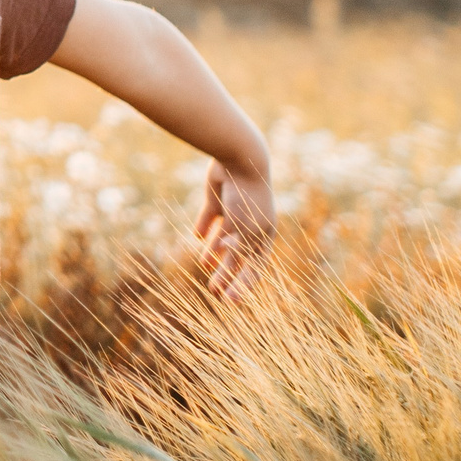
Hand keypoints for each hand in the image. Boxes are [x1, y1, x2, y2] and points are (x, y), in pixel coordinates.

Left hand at [193, 157, 273, 300]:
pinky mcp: (217, 199)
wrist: (238, 159)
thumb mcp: (244, 229)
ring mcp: (234, 211)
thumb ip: (236, 251)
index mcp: (263, 234)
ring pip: (223, 238)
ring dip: (214, 253)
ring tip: (204, 266)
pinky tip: (197, 237)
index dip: (244, 284)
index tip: (231, 301)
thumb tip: (224, 269)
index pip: (256, 266)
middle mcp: (250, 224)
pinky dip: (204, 227)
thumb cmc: (246, 197)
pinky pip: (210, 218)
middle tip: (214, 292)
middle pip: (237, 255)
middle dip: (226, 274)